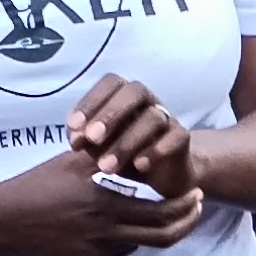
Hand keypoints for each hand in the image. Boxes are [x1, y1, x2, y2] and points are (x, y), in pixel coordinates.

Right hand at [0, 142, 202, 255]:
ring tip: (165, 215)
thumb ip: (107, 157)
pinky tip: (128, 224)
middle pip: (163, 237)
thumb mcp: (73, 164)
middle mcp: (106, 234)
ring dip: (156, 231)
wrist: (1, 222)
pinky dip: (130, 239)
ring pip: (141, 246)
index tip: (196, 195)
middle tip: (195, 209)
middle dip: (185, 223)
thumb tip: (138, 147)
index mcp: (106, 205)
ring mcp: (97, 254)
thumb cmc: (35, 186)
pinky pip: (118, 254)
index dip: (186, 207)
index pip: (163, 213)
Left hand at [68, 78, 199, 198]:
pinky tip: (139, 166)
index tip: (74, 127)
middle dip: (111, 114)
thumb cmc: (125, 153)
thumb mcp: (99, 147)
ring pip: (153, 118)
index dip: (91, 101)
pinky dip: (155, 151)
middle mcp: (148, 101)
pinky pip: (175, 137)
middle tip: (93, 139)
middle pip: (134, 91)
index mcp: (125, 95)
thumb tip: (75, 138)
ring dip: (127, 142)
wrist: (164, 172)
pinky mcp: (182, 138)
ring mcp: (168, 118)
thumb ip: (85, 139)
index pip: (110, 83)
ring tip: (107, 166)